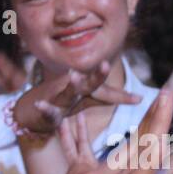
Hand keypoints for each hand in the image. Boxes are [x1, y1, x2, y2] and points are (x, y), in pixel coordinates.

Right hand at [12, 60, 140, 137]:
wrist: (33, 109)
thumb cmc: (63, 103)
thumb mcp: (86, 100)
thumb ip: (107, 96)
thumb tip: (138, 98)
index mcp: (86, 91)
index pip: (108, 93)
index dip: (123, 96)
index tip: (139, 99)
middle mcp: (75, 90)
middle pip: (90, 84)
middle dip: (98, 75)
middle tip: (105, 65)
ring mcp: (59, 97)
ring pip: (67, 91)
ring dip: (71, 84)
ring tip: (74, 76)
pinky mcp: (46, 107)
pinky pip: (45, 108)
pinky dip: (43, 107)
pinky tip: (40, 104)